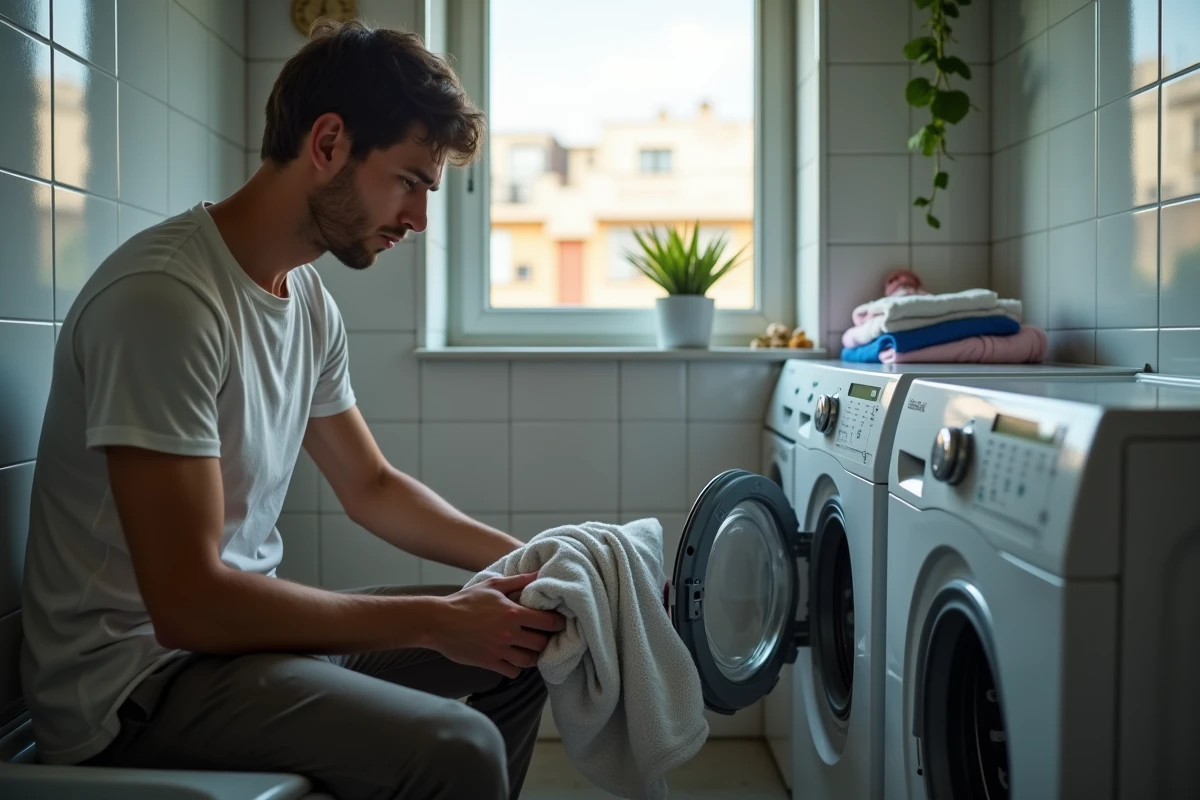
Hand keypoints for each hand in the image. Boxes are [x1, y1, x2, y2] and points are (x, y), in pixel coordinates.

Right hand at [431, 573, 565, 678]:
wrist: (438, 622)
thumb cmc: (465, 601)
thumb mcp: (492, 585)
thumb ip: (519, 581)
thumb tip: (540, 573)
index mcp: (512, 613)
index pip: (548, 622)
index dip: (558, 623)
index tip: (559, 622)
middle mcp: (509, 633)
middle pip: (541, 643)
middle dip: (546, 640)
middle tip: (545, 637)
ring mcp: (499, 650)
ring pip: (529, 661)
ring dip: (532, 656)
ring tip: (530, 649)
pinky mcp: (489, 662)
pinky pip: (512, 672)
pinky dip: (516, 668)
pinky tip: (513, 659)